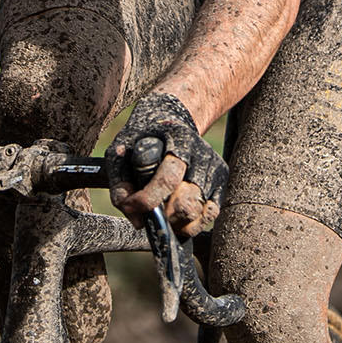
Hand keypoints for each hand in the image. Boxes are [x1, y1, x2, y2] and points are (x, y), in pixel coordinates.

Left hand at [107, 92, 225, 237]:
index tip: (131, 206)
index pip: (168, 179)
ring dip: (176, 221)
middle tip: (149, 211)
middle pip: (186, 202)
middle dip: (163, 215)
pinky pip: (210, 214)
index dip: (147, 200)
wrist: (171, 118)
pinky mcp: (221, 182)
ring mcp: (214, 169)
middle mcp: (202, 154)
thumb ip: (120, 183)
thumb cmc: (142, 139)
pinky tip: (177, 219)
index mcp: (179, 140)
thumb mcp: (121, 150)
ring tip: (162, 214)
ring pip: (198, 212)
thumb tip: (136, 218)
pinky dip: (193, 224)